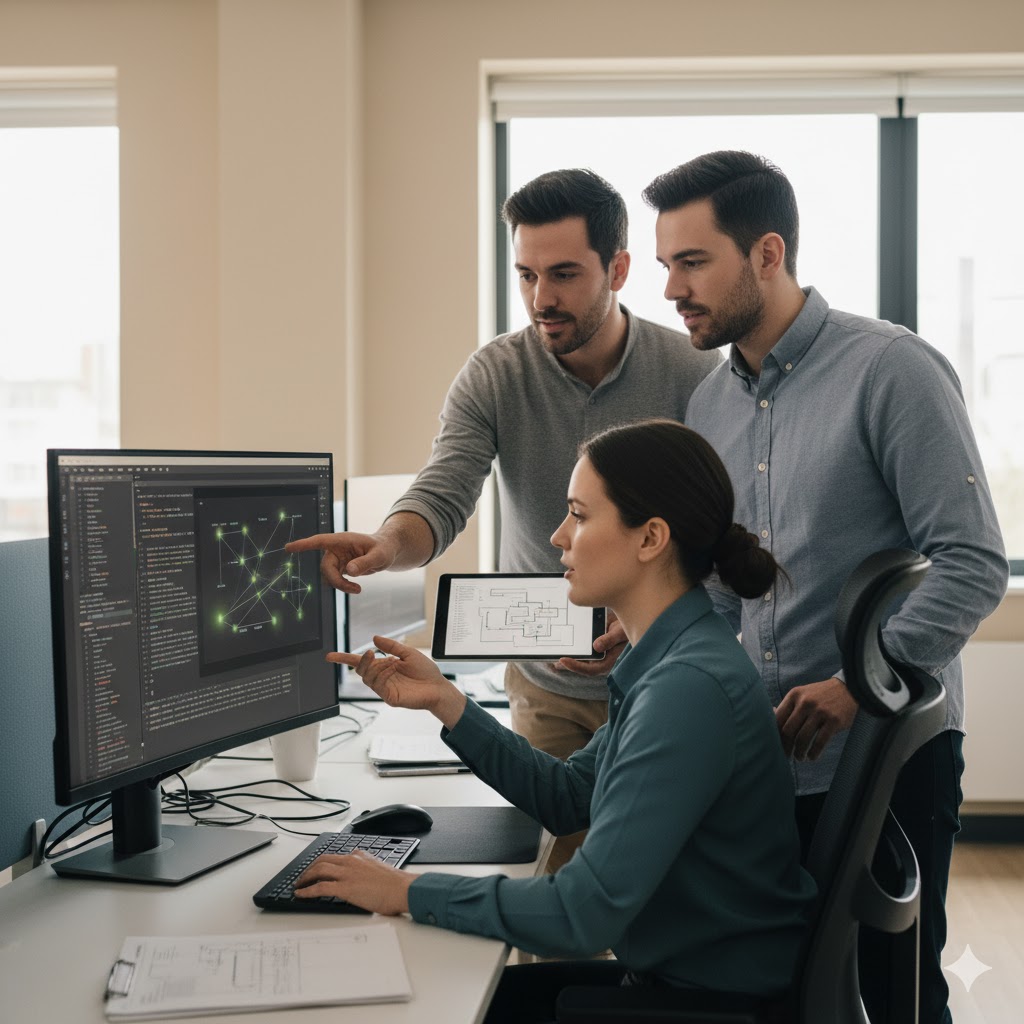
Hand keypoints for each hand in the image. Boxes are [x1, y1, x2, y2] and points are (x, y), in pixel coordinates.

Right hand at [284, 531, 397, 593]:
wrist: (387, 551)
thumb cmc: (384, 549)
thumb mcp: (380, 556)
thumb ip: (365, 562)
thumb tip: (349, 571)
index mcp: (343, 540)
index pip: (319, 541)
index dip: (304, 544)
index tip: (289, 547)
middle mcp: (336, 548)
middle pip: (325, 567)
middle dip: (336, 581)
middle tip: (356, 589)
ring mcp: (337, 558)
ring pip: (329, 576)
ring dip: (341, 585)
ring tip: (358, 589)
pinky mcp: (340, 567)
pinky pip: (335, 579)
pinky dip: (343, 586)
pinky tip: (356, 588)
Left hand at [294, 850, 415, 915]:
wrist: (402, 889)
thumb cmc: (395, 884)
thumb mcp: (378, 870)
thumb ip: (366, 870)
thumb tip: (361, 880)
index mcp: (360, 856)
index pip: (336, 857)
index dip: (322, 863)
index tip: (316, 869)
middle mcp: (351, 861)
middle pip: (323, 860)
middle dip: (309, 869)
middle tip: (302, 877)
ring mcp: (347, 873)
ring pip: (319, 870)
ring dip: (305, 877)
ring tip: (298, 885)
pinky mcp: (345, 887)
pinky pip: (320, 887)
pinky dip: (307, 890)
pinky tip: (300, 894)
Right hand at [328, 635, 466, 727]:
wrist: (438, 687)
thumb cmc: (425, 671)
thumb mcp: (408, 653)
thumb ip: (391, 646)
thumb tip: (375, 638)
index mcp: (384, 666)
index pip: (360, 663)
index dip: (344, 659)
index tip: (330, 656)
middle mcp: (382, 678)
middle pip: (360, 671)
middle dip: (361, 661)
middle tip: (369, 653)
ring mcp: (385, 689)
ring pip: (368, 678)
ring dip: (376, 667)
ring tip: (391, 662)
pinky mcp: (390, 697)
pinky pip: (378, 686)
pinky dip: (382, 675)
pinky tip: (393, 670)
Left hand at [556, 612, 626, 674]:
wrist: (626, 622)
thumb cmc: (625, 630)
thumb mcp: (620, 632)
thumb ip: (610, 639)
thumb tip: (595, 646)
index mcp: (607, 661)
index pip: (590, 669)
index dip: (576, 667)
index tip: (563, 660)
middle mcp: (599, 660)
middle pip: (580, 666)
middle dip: (565, 665)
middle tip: (550, 659)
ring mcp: (594, 655)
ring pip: (578, 659)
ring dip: (565, 658)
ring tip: (549, 655)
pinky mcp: (590, 647)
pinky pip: (579, 650)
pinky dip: (569, 649)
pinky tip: (559, 645)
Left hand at [775, 677, 858, 760]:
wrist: (848, 688)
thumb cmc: (820, 695)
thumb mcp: (802, 695)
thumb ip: (788, 707)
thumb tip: (770, 722)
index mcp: (794, 695)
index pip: (777, 718)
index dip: (774, 735)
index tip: (776, 745)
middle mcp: (805, 702)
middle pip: (788, 731)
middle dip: (786, 747)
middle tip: (787, 755)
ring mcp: (820, 711)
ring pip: (803, 738)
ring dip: (799, 752)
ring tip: (799, 757)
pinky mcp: (834, 721)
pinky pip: (820, 742)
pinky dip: (814, 753)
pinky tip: (812, 757)